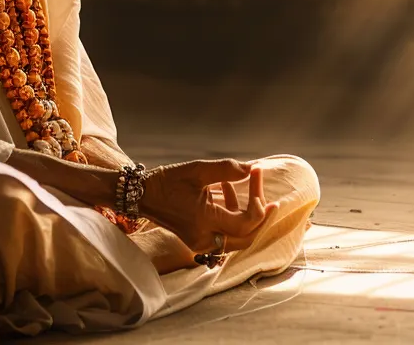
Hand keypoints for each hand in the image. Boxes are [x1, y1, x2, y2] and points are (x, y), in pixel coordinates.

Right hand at [138, 159, 274, 253]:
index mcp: (204, 220)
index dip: (259, 203)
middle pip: (247, 238)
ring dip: (248, 218)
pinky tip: (228, 193)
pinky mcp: (198, 242)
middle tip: (270, 199)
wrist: (142, 196)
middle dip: (261, 218)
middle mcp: (204, 238)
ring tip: (247, 190)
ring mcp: (201, 243)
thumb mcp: (198, 170)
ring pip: (238, 240)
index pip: (245, 222)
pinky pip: (226, 237)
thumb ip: (227, 169)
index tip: (258, 176)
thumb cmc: (168, 181)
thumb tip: (252, 169)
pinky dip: (234, 220)